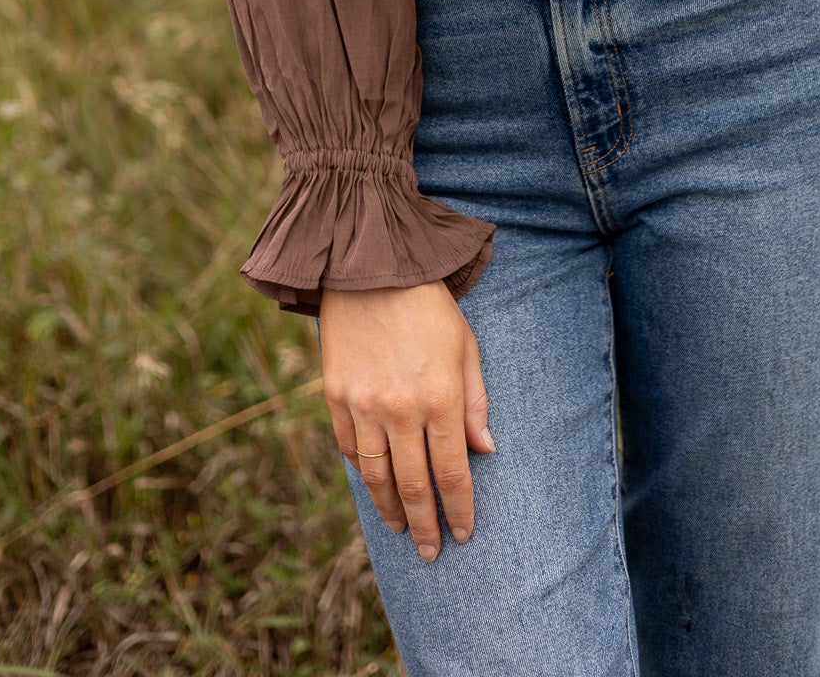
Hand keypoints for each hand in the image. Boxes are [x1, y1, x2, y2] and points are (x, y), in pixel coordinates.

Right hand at [321, 280, 495, 560]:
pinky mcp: (335, 397)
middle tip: (430, 552)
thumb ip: (475, 401)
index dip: (458, 510)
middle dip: (425, 525)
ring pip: (377, 477)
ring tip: (401, 529)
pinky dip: (363, 471)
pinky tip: (375, 483)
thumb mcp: (465, 346)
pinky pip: (351, 448)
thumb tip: (484, 450)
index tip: (463, 534)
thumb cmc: (428, 305)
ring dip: (391, 510)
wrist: (371, 267)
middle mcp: (401, 410)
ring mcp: (364, 405)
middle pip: (414, 486)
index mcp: (441, 398)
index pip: (452, 473)